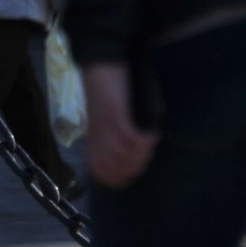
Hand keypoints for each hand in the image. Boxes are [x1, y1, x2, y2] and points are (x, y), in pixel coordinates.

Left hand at [81, 61, 158, 188]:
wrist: (99, 68)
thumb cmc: (107, 96)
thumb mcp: (105, 124)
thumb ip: (113, 141)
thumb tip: (131, 158)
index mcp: (92, 144)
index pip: (103, 174)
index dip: (121, 178)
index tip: (138, 172)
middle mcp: (97, 139)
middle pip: (115, 168)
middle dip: (135, 167)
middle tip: (148, 155)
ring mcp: (104, 127)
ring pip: (123, 154)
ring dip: (142, 153)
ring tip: (152, 143)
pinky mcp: (113, 114)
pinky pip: (129, 136)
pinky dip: (143, 140)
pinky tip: (152, 134)